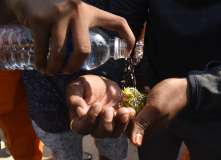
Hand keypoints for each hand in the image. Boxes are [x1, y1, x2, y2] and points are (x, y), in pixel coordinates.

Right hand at [6, 0, 134, 73]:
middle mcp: (77, 11)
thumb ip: (86, 30)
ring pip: (61, 54)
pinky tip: (41, 67)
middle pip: (84, 50)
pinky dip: (41, 64)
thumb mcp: (76, 17)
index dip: (129, 38)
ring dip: (55, 69)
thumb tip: (98, 53)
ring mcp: (58, 15)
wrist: (28, 0)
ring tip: (52, 71)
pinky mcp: (39, 20)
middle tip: (68, 71)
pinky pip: (43, 51)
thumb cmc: (56, 14)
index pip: (118, 22)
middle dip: (74, 67)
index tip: (128, 54)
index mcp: (91, 12)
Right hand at [67, 75, 134, 136]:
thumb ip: (75, 98)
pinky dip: (130, 123)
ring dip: (121, 123)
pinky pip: (126, 128)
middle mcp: (93, 127)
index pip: (83, 127)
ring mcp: (108, 126)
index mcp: (79, 120)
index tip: (97, 105)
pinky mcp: (119, 122)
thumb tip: (80, 111)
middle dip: (107, 122)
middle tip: (110, 109)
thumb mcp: (77, 87)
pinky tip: (131, 111)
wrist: (101, 84)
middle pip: (100, 133)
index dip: (90, 119)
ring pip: (114, 133)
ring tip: (125, 110)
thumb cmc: (85, 86)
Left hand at [130, 78, 188, 145]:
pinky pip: (138, 109)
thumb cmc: (169, 96)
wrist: (183, 87)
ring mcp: (150, 117)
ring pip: (134, 116)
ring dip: (130, 107)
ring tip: (131, 98)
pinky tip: (136, 96)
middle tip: (128, 103)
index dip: (125, 122)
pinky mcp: (150, 109)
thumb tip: (135, 142)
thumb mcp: (154, 109)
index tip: (127, 110)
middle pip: (130, 124)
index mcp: (150, 129)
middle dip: (126, 114)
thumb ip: (143, 123)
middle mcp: (149, 126)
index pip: (129, 133)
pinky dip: (135, 103)